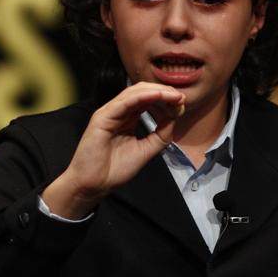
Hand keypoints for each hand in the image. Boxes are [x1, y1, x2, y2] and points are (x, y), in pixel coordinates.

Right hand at [41, 82, 183, 218]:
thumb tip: (175, 118)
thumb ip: (160, 135)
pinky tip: (158, 96)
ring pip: (134, 92)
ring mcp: (109, 113)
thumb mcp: (145, 150)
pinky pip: (124, 102)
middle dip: (163, 91)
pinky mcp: (102, 117)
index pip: (147, 100)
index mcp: (126, 118)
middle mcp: (117, 112)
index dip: (165, 98)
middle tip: (181, 97)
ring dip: (156, 91)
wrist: (94, 185)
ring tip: (174, 96)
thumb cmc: (114, 170)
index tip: (182, 102)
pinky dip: (142, 97)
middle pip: (142, 91)